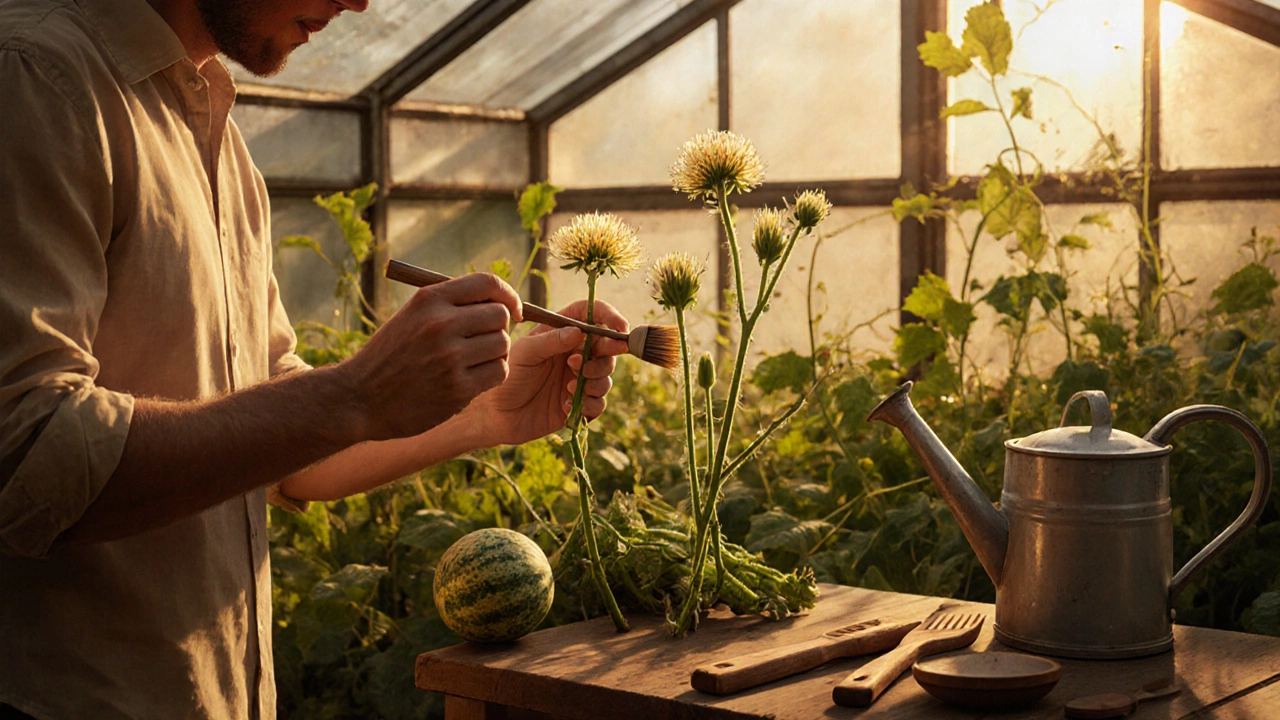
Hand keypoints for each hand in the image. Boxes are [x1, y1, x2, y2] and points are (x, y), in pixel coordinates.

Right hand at [339, 273, 522, 440]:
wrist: (358, 398)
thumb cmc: (390, 356)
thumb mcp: (412, 317)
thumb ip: (451, 306)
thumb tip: (501, 301)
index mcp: (429, 300)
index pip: (487, 283)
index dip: (508, 294)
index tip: (512, 309)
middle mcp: (440, 324)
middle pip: (500, 316)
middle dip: (500, 328)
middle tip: (485, 341)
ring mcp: (449, 358)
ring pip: (502, 345)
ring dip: (496, 354)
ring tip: (474, 362)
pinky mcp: (456, 389)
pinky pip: (498, 373)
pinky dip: (492, 375)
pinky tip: (472, 378)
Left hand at [462, 299, 628, 446]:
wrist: (496, 416)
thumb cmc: (506, 377)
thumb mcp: (525, 353)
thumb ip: (551, 341)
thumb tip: (580, 332)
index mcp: (561, 334)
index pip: (592, 316)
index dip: (609, 317)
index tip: (620, 328)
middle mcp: (574, 354)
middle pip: (607, 349)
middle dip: (604, 357)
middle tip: (580, 367)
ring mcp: (578, 379)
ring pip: (606, 377)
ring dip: (595, 382)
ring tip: (569, 388)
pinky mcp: (579, 404)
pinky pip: (599, 403)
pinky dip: (589, 404)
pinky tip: (564, 406)